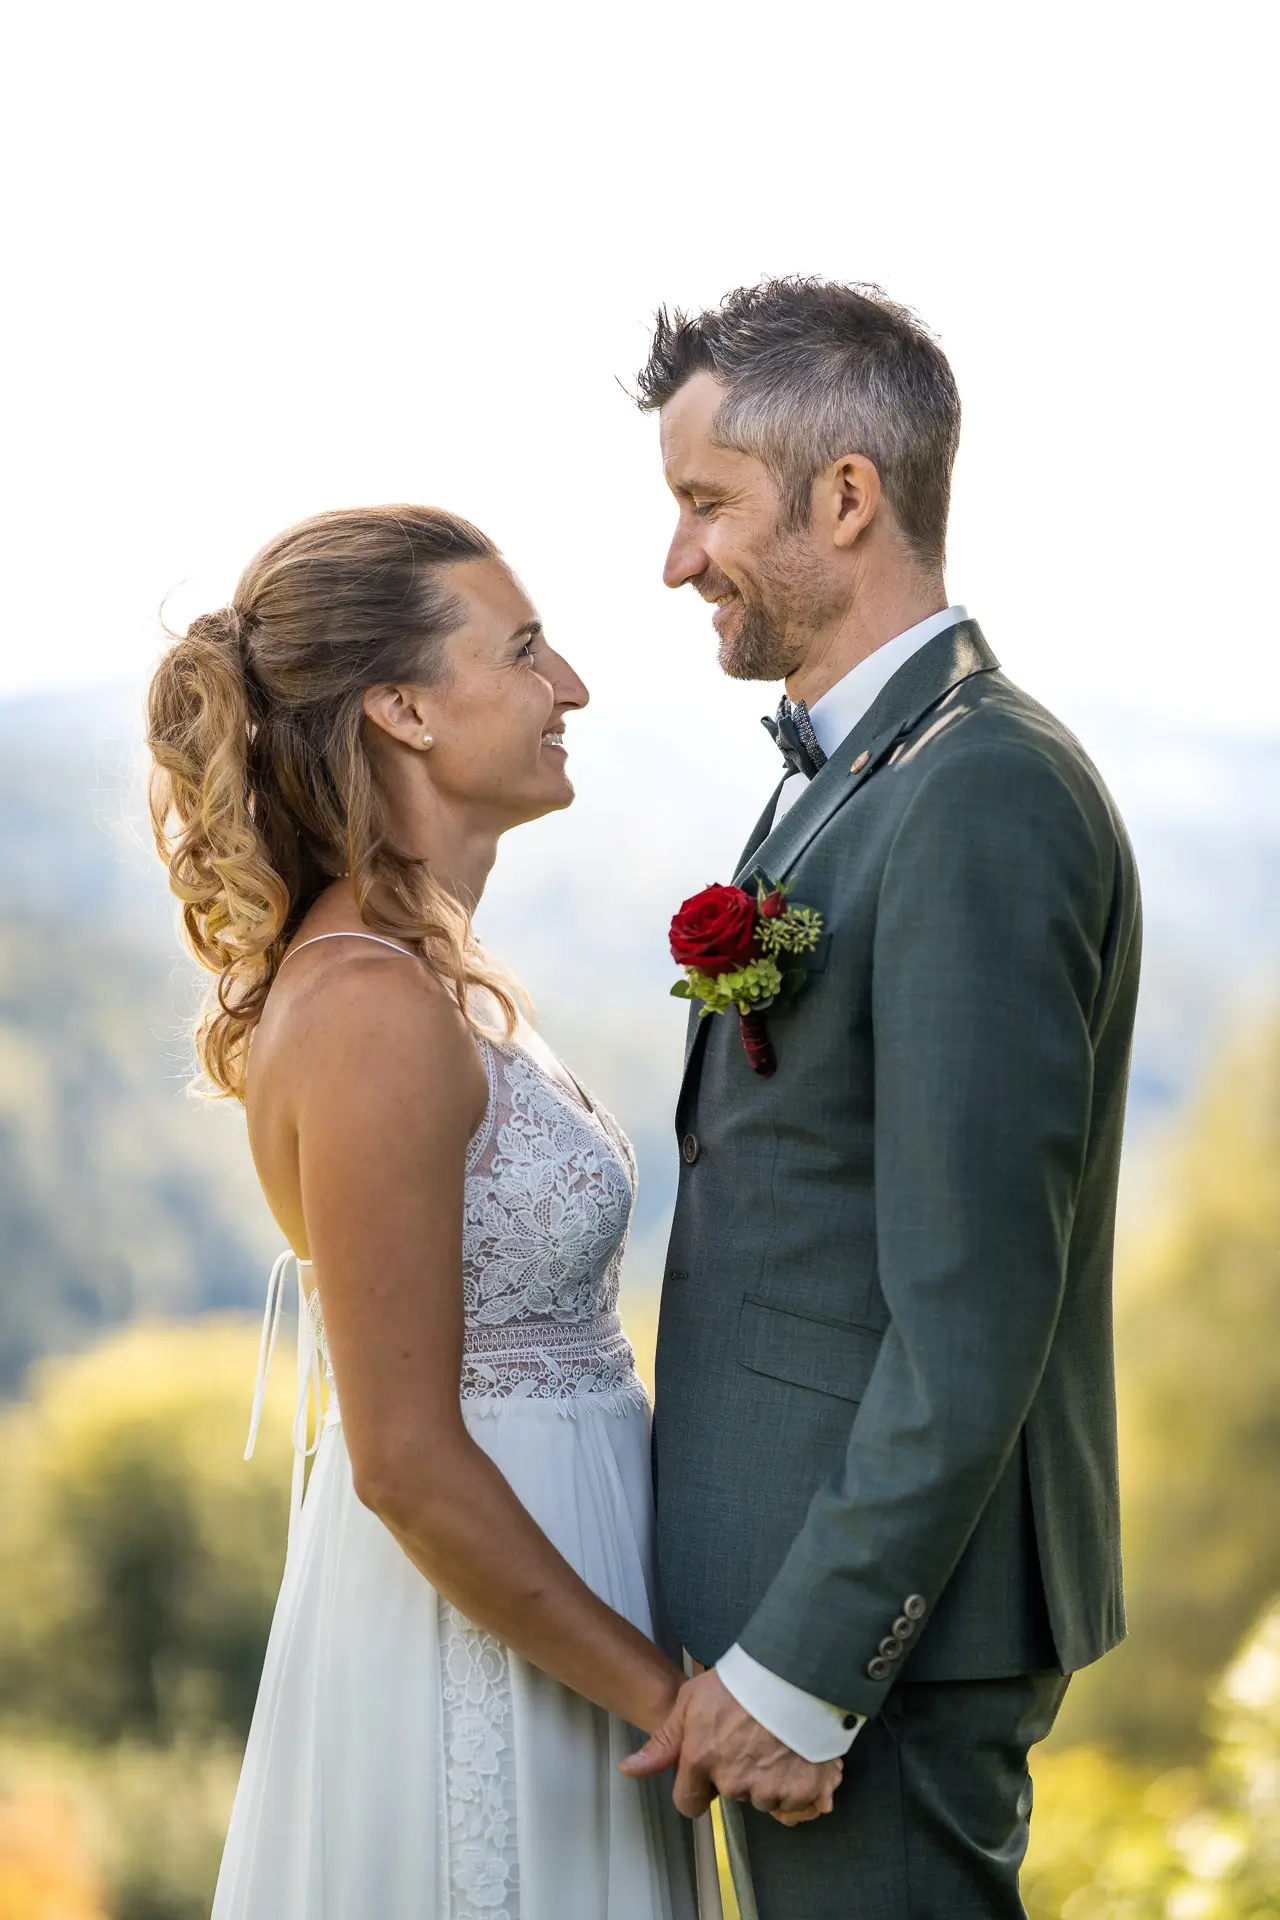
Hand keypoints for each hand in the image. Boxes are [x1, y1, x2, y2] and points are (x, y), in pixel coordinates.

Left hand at [620, 1669, 842, 1820]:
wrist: (794, 1672)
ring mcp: (769, 1789)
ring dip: (769, 1779)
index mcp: (701, 1760)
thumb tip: (628, 1769)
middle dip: (738, 1773)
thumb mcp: (692, 1702)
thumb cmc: (740, 1681)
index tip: (711, 1767)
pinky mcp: (802, 1791)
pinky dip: (799, 1783)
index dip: (698, 1787)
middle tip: (750, 1738)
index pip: (688, 1803)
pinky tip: (798, 1753)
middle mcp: (733, 1782)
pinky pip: (796, 1800)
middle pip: (730, 1794)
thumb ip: (664, 1742)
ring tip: (777, 1742)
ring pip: (764, 1798)